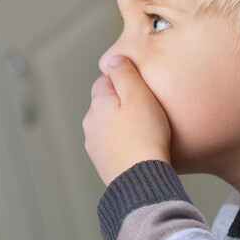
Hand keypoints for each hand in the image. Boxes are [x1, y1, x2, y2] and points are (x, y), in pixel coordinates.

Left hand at [83, 55, 170, 185]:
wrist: (142, 180)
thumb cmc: (145, 137)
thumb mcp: (139, 96)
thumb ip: (125, 74)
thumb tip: (112, 59)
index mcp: (97, 104)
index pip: (105, 81)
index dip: (125, 83)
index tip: (142, 91)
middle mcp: (90, 124)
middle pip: (106, 105)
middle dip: (124, 105)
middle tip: (148, 112)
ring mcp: (94, 146)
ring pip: (109, 127)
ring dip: (123, 126)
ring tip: (147, 133)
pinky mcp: (103, 164)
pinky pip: (114, 147)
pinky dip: (124, 145)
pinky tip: (141, 150)